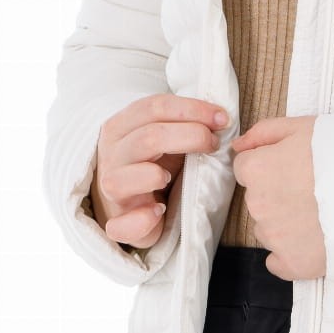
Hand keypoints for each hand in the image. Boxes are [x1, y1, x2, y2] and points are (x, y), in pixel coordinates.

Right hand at [90, 93, 228, 250]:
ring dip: (153, 176)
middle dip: (190, 136)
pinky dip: (140, 220)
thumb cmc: (153, 163)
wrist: (127, 203)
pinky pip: (119, 225)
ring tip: (171, 178)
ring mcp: (111, 188)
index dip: (192, 109)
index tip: (222, 118)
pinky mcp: (115, 222)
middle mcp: (113, 154)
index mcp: (122, 126)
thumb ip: (182, 124)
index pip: (155, 107)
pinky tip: (158, 212)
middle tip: (215, 143)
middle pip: (149, 137)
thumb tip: (221, 117)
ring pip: (122, 179)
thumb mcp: (163, 137)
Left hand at [228, 114, 326, 280]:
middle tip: (313, 189)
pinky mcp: (293, 263)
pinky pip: (279, 262)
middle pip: (258, 200)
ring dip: (287, 224)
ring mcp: (274, 237)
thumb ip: (263, 133)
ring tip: (321, 213)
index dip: (271, 166)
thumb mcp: (302, 127)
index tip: (295, 168)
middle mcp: (258, 205)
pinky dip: (292, 254)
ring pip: (270, 229)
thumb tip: (237, 146)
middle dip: (279, 195)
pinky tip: (314, 240)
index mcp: (256, 171)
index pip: (246, 169)